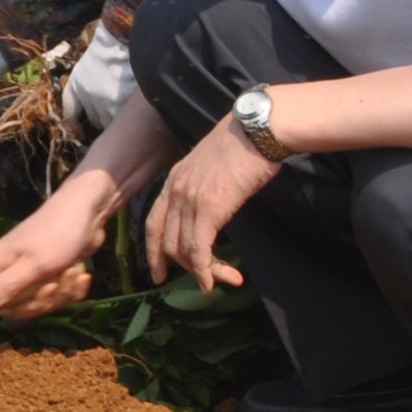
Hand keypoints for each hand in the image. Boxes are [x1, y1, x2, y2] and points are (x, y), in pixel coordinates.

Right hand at [0, 166, 123, 320]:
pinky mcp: (49, 275)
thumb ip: (8, 286)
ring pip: (35, 303)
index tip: (3, 311)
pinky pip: (55, 296)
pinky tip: (81, 274)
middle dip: (35, 303)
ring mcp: (29, 273)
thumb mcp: (36, 264)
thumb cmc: (58, 234)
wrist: (88, 212)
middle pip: (8, 306)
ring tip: (71, 273)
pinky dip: (71, 289)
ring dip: (59, 294)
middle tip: (52, 286)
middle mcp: (8, 270)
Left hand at [143, 118, 276, 288]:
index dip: (154, 250)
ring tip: (225, 281)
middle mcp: (176, 190)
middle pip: (166, 241)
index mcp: (175, 179)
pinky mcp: (209, 208)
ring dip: (203, 271)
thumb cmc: (246, 144)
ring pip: (183, 249)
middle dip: (185, 267)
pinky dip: (205, 270)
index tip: (158, 273)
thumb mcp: (215, 166)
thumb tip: (216, 204)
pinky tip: (214, 282)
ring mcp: (190, 199)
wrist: (258, 129)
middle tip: (207, 282)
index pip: (153, 222)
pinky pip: (198, 248)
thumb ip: (206, 185)